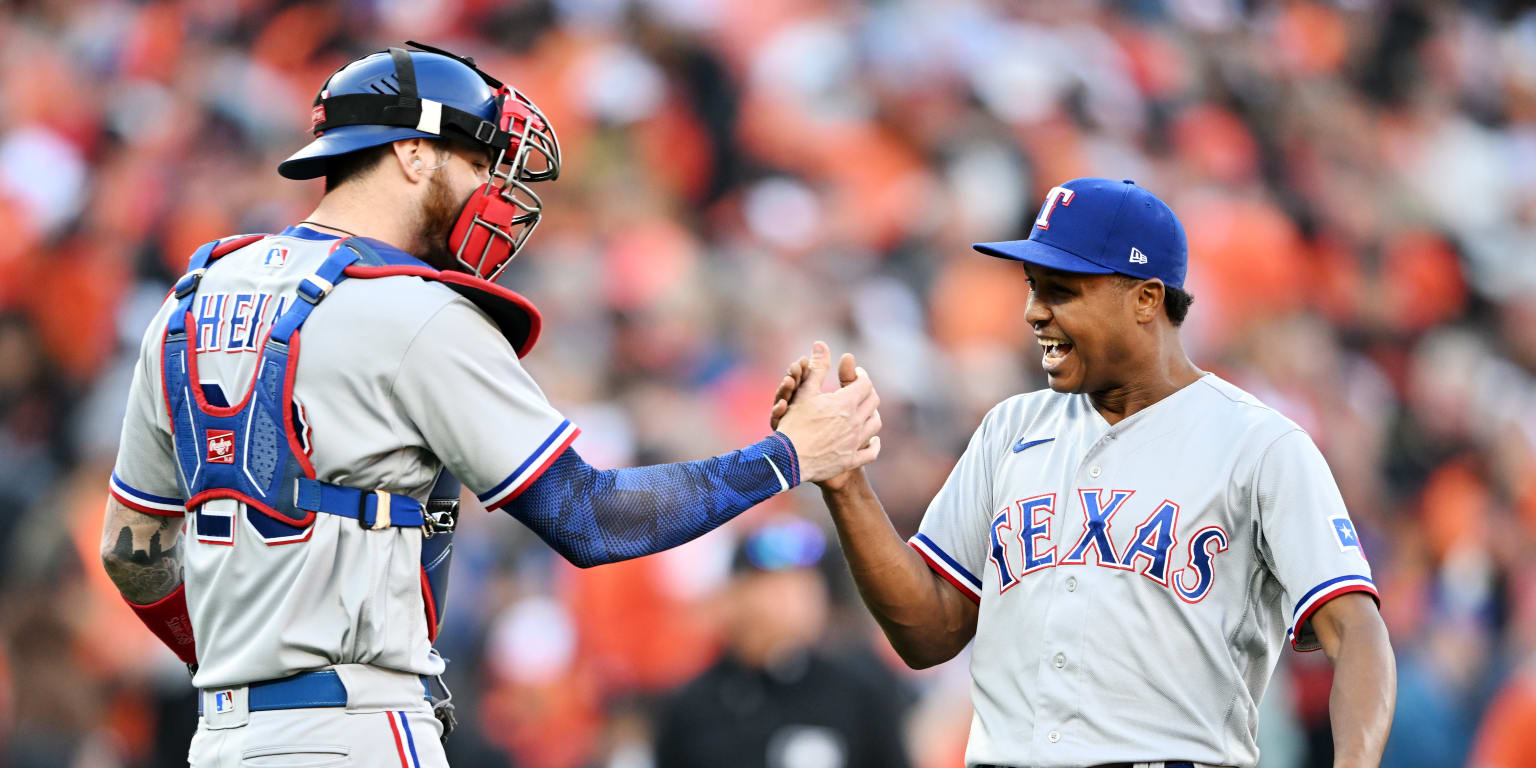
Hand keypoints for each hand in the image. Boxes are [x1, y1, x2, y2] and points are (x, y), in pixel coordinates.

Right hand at [772, 341, 881, 485]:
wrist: (789, 459)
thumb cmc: (794, 423)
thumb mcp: (804, 392)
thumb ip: (816, 367)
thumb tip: (821, 344)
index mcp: (846, 402)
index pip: (865, 383)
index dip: (861, 376)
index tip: (856, 374)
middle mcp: (856, 421)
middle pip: (873, 402)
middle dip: (867, 393)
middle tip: (860, 390)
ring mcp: (856, 442)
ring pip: (875, 424)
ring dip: (872, 415)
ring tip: (865, 411)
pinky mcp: (851, 459)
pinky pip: (871, 451)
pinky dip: (873, 444)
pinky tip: (872, 440)